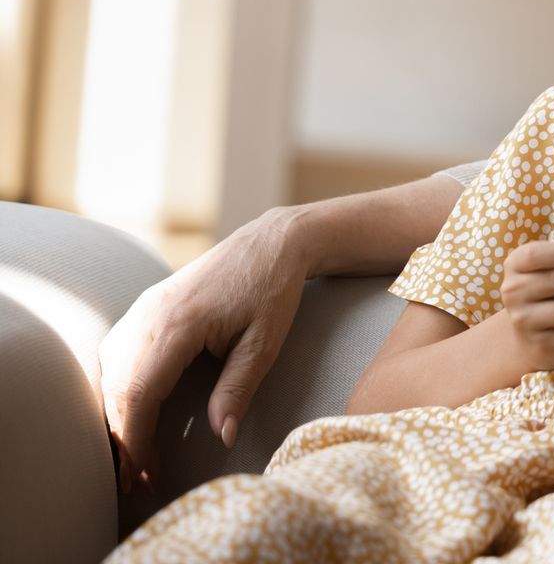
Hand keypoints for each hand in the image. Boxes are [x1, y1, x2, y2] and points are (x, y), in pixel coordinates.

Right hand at [99, 208, 307, 490]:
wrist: (270, 243)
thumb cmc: (272, 291)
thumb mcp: (265, 343)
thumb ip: (238, 389)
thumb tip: (221, 437)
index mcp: (178, 324)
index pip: (139, 394)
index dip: (137, 440)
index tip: (145, 474)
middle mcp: (150, 315)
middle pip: (117, 389)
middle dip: (123, 439)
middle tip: (136, 481)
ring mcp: (143, 309)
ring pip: (110, 374)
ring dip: (117, 417)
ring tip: (133, 457)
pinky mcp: (145, 308)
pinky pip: (116, 356)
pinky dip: (117, 391)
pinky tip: (129, 416)